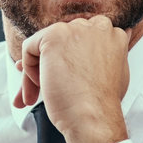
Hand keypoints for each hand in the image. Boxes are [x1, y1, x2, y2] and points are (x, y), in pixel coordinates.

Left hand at [14, 15, 129, 142]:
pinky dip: (28, 70)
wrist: (94, 116)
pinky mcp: (54, 36)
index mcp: (111, 34)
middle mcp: (96, 26)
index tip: (63, 76)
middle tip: (47, 88)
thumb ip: (104, 56)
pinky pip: (29, 48)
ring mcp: (75, 30)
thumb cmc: (101, 103)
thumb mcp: (114, 74)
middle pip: (60, 42)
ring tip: (36, 95)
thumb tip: (83, 52)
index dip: (67, 59)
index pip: (79, 39)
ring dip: (37, 72)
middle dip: (50, 65)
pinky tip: (41, 86)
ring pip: (43, 46)